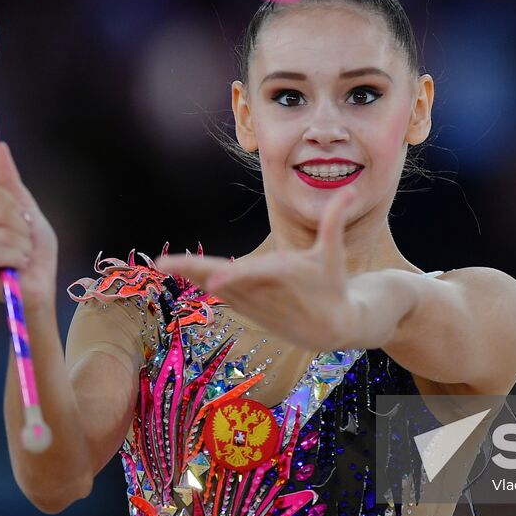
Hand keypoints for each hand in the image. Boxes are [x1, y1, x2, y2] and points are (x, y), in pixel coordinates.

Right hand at [0, 141, 58, 312]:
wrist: (41, 284)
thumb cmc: (32, 248)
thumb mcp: (25, 207)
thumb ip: (8, 179)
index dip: (14, 204)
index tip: (21, 219)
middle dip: (21, 226)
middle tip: (21, 242)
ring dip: (22, 245)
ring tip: (20, 257)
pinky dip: (16, 258)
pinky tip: (16, 268)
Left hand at [154, 187, 359, 351]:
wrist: (336, 326)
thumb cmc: (333, 283)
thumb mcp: (334, 251)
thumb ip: (335, 219)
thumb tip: (351, 189)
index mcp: (285, 275)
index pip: (255, 275)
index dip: (233, 278)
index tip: (211, 282)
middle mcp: (264, 291)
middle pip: (224, 280)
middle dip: (194, 271)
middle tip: (164, 263)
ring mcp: (254, 303)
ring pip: (217, 288)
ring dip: (191, 276)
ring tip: (165, 264)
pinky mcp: (250, 311)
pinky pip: (222, 296)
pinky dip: (202, 284)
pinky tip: (185, 274)